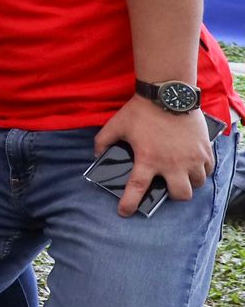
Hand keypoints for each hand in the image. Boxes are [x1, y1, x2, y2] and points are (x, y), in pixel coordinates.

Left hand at [96, 96, 214, 215]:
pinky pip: (209, 169)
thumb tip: (96, 154)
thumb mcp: (115, 125)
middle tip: (167, 187)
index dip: (129, 204)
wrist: (168, 93)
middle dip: (173, 195)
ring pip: (197, 184)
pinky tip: (194, 164)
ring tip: (181, 175)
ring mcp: (192, 157)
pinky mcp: (205, 149)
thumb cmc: (141, 110)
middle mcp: (172, 163)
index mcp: (148, 159)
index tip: (124, 212)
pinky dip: (202, 170)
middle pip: (180, 194)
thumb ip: (102, 141)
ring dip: (189, 182)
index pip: (137, 189)